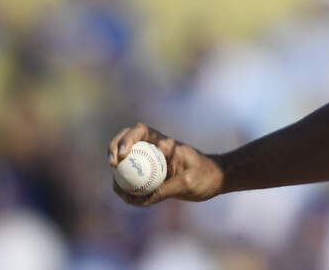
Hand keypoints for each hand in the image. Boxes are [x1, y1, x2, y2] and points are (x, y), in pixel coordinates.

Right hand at [108, 123, 223, 205]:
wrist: (216, 179)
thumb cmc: (205, 176)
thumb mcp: (187, 183)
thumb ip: (165, 189)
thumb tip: (141, 198)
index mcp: (166, 143)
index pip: (141, 131)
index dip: (127, 139)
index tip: (123, 155)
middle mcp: (156, 147)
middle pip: (128, 138)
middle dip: (114, 147)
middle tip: (112, 164)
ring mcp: (153, 158)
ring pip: (128, 156)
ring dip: (117, 167)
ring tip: (116, 186)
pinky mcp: (153, 171)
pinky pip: (134, 174)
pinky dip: (126, 182)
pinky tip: (124, 195)